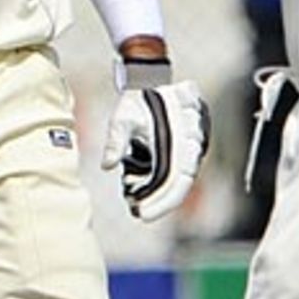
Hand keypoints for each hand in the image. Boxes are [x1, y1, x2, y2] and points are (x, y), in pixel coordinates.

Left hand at [102, 60, 210, 222]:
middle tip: (138, 214)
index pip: (180, 177)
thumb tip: (105, 165)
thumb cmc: (136, 101)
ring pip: (178, 181)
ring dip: (158, 196)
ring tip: (135, 205)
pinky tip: (139, 193)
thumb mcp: (123, 119)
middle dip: (160, 203)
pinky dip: (158, 185)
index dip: (165, 199)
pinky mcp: (182, 152)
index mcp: (183, 137)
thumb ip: (116, 141)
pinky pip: (174, 174)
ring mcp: (190, 149)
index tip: (145, 213)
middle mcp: (192, 145)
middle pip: (180, 185)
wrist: (149, 83)